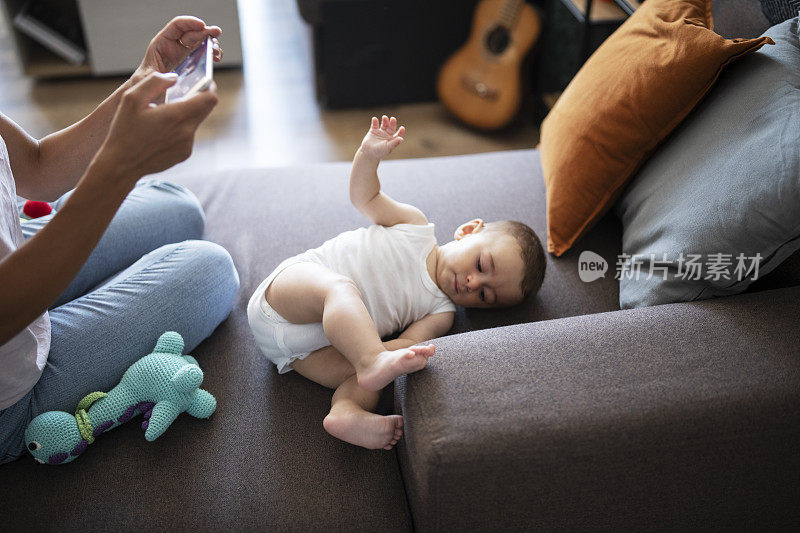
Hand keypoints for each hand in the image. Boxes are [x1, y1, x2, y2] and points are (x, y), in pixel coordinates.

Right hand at [96, 72, 217, 180]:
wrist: (121, 165)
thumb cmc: (124, 131)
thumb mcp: (132, 99)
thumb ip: (154, 82)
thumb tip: (173, 77)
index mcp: (177, 115)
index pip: (210, 99)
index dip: (209, 88)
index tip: (202, 83)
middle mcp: (187, 131)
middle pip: (205, 110)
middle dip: (196, 99)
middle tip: (178, 96)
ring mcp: (187, 145)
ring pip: (194, 122)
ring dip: (184, 116)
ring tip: (160, 119)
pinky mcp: (184, 154)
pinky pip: (188, 136)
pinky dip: (179, 130)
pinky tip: (159, 133)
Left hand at [135, 16, 222, 80]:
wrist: (147, 97)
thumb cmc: (144, 87)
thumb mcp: (145, 80)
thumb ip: (154, 77)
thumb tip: (171, 77)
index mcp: (161, 44)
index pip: (177, 26)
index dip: (190, 23)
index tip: (202, 26)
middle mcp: (173, 47)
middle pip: (192, 32)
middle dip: (205, 31)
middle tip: (216, 33)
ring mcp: (183, 55)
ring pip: (200, 42)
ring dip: (210, 43)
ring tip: (217, 50)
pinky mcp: (191, 64)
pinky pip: (203, 54)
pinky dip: (211, 53)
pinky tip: (216, 58)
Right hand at [359, 115, 404, 160]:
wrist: (368, 153)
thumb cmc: (380, 152)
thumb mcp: (388, 147)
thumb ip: (394, 143)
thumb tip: (401, 139)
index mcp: (392, 139)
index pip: (398, 134)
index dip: (401, 131)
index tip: (402, 128)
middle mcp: (387, 134)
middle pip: (391, 127)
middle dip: (392, 123)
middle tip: (393, 119)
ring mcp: (380, 132)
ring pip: (384, 124)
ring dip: (385, 120)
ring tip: (384, 117)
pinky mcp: (373, 130)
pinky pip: (374, 124)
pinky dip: (375, 121)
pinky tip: (374, 119)